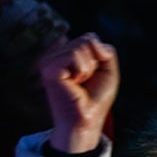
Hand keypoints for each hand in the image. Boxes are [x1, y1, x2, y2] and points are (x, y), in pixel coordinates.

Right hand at [35, 33, 118, 152]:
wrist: (87, 118)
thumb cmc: (95, 97)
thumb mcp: (108, 69)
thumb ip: (105, 50)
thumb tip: (91, 39)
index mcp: (68, 54)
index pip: (90, 38)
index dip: (100, 56)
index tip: (93, 74)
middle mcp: (57, 55)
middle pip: (86, 39)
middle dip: (95, 61)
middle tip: (86, 80)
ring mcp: (50, 61)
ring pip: (81, 46)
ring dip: (89, 67)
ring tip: (80, 82)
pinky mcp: (49, 69)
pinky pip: (74, 55)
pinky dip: (82, 69)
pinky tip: (74, 82)